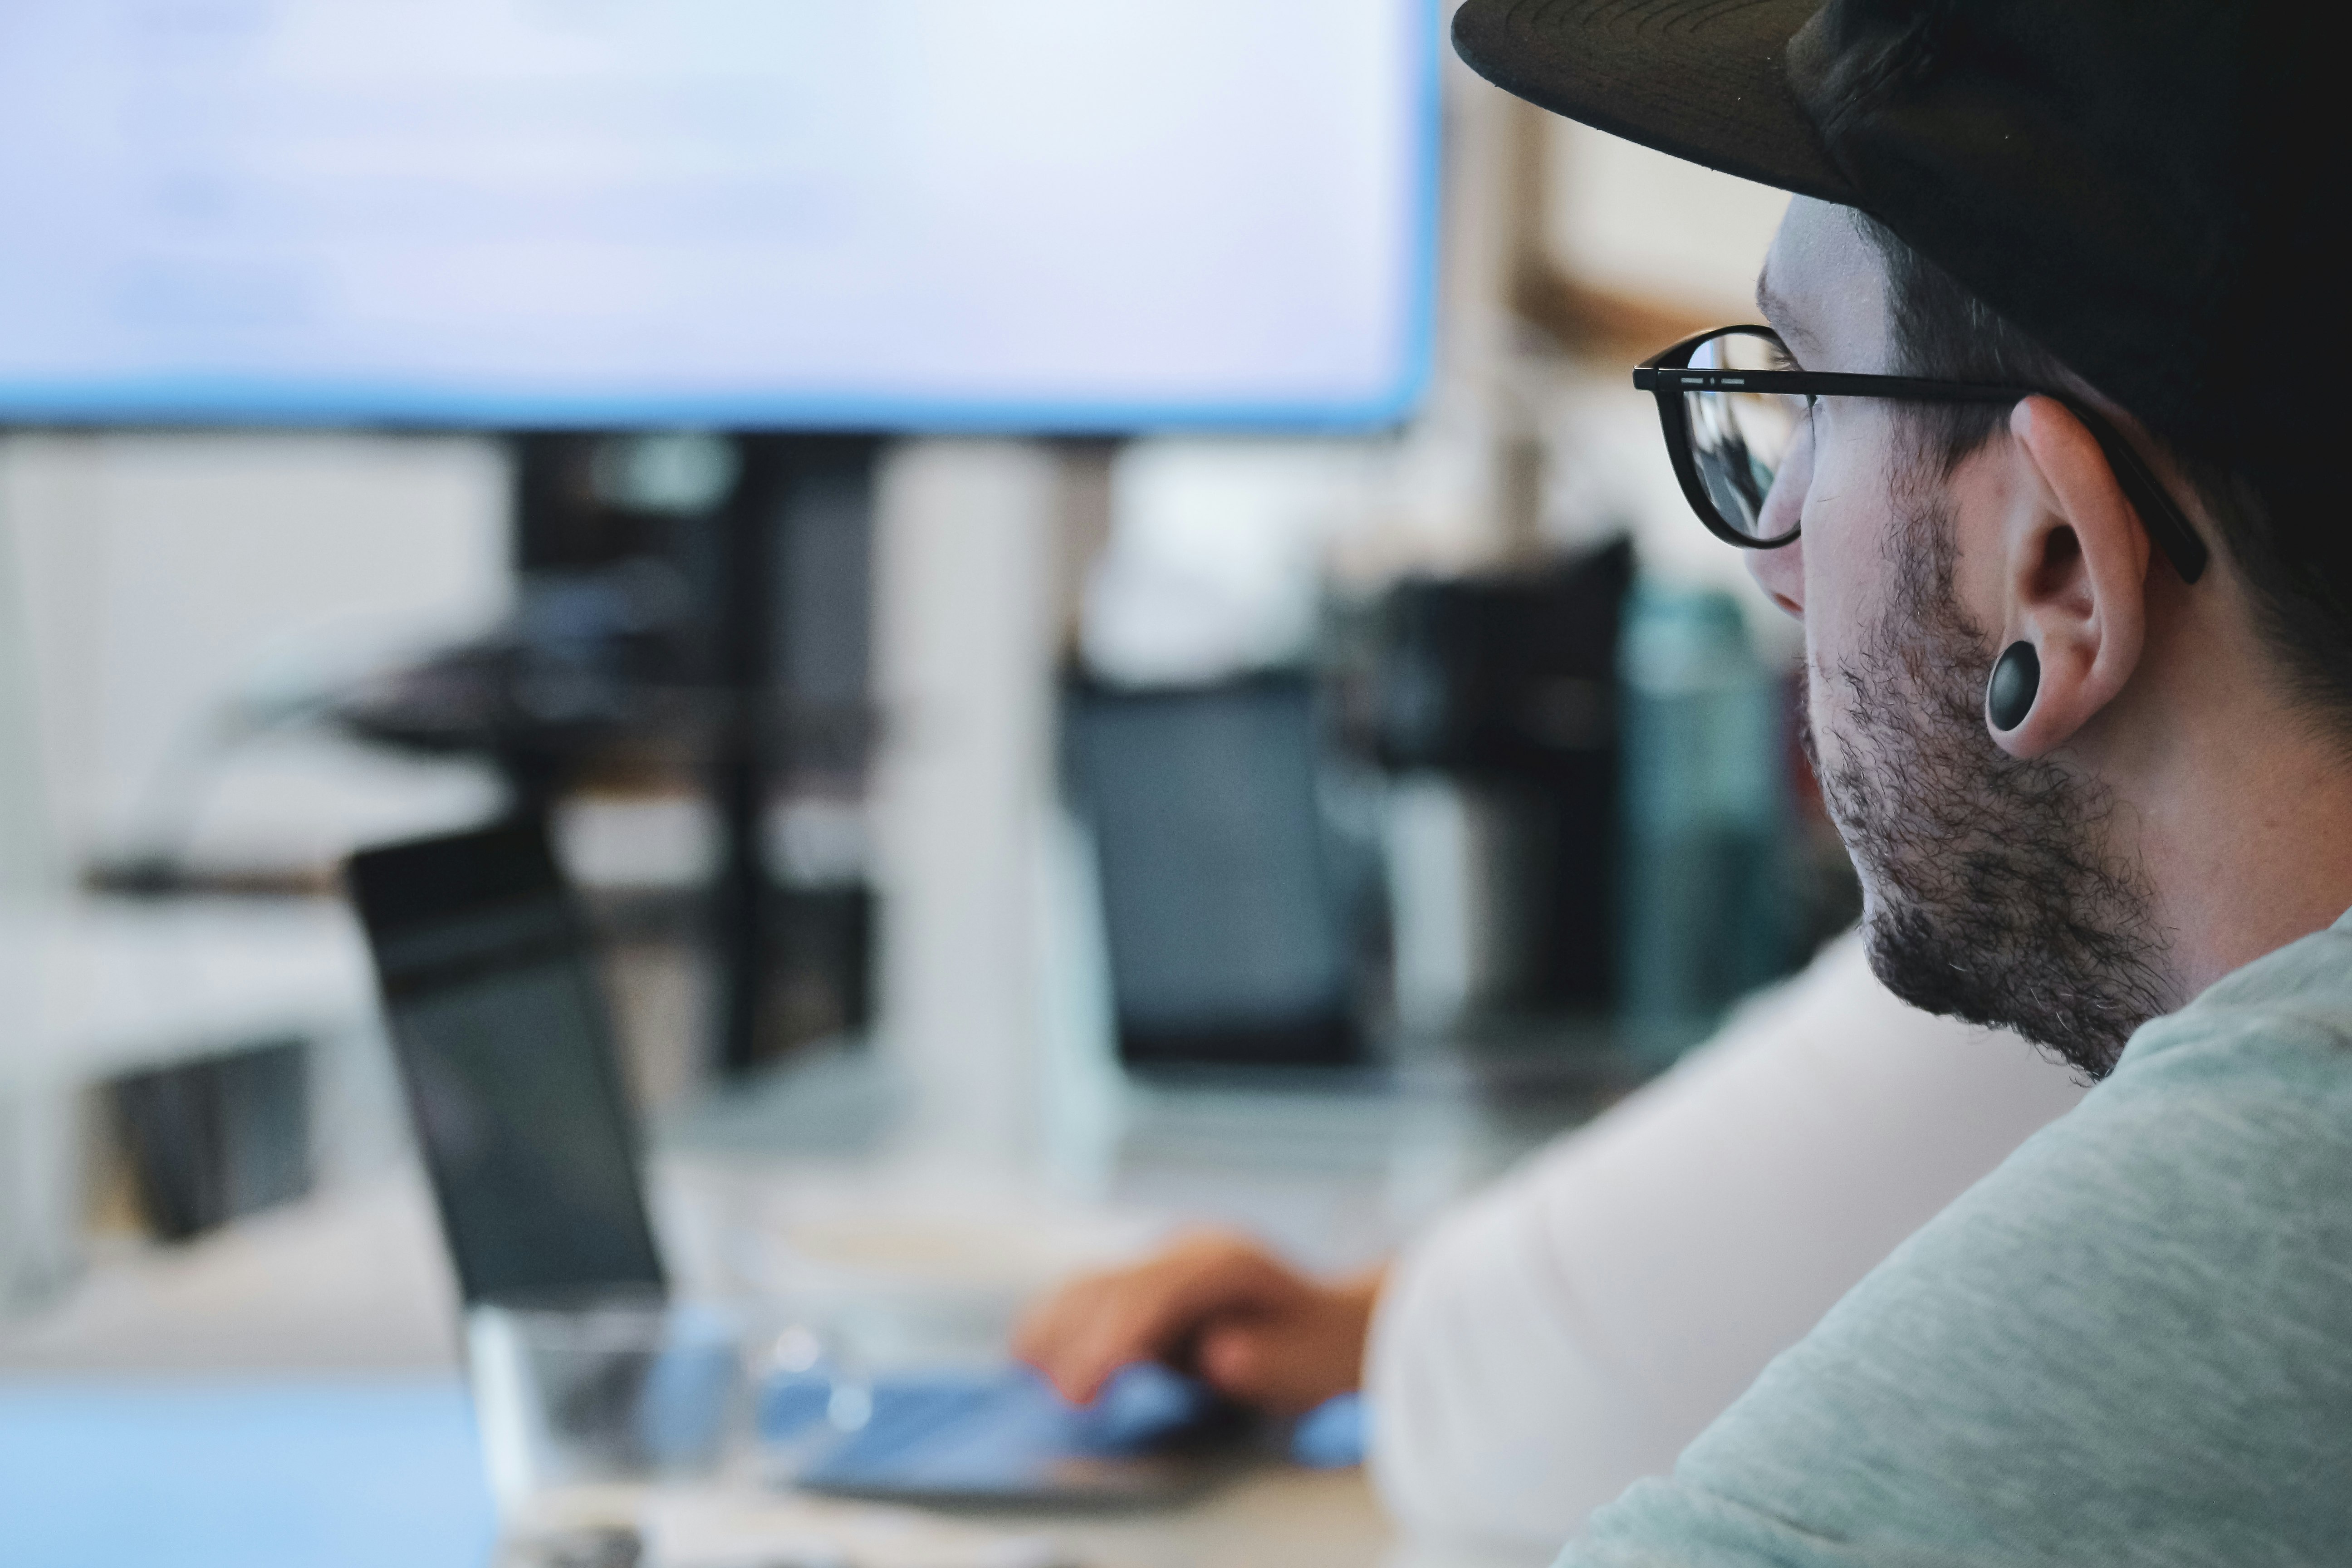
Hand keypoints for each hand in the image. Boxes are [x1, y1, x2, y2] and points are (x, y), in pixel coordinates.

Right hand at [1012, 1229, 1385, 1415]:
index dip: (1115, 1337)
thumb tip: (1222, 1357)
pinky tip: (1028, 1351)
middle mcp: (1189, 1250)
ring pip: (1093, 1280)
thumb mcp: (1312, 1363)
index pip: (1157, 1292)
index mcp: (1228, 1263)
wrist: (1332, 1322)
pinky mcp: (1147, 1279)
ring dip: (1055, 1323)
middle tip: (1063, 1400)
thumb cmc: (1320, 1349)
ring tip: (1024, 1369)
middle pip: (1115, 1282)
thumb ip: (1270, 1362)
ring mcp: (1165, 1259)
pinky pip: (1092, 1292)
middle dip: (1078, 1338)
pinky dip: (1057, 1318)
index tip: (1085, 1388)